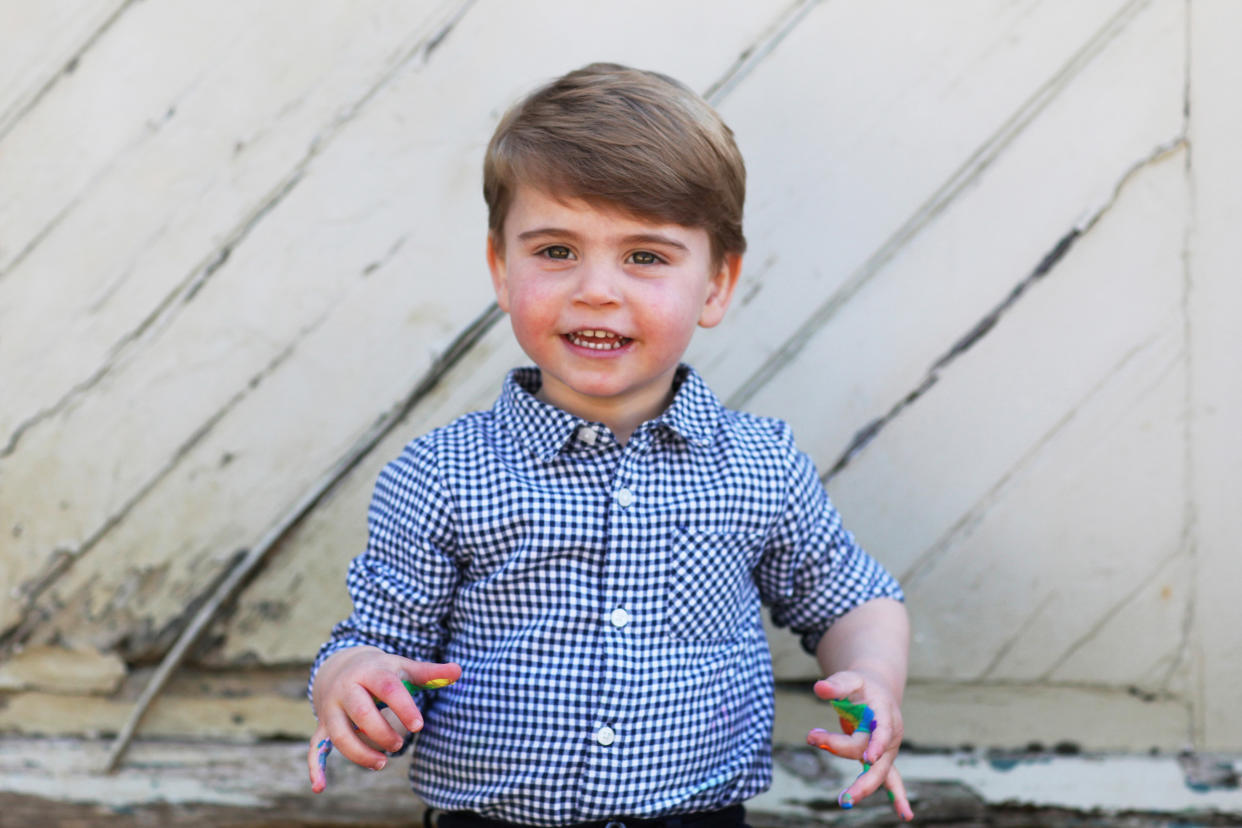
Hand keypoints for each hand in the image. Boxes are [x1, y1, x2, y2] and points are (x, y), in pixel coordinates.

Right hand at [307, 646, 460, 792]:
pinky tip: (320, 787)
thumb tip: (459, 671)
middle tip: (399, 745)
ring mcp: (332, 708)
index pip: (387, 688)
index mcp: (370, 671)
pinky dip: (316, 768)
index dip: (404, 707)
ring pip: (341, 734)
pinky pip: (316, 747)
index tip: (419, 726)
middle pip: (361, 712)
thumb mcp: (403, 667)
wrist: (341, 665)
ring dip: (360, 753)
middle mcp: (347, 689)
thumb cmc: (381, 671)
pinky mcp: (324, 725)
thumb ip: (430, 673)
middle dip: (382, 732)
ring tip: (382, 763)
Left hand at [806, 670, 913, 820]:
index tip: (868, 756)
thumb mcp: (849, 678)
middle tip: (841, 787)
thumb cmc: (860, 685)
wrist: (876, 689)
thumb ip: (836, 684)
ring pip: (881, 772)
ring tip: (845, 800)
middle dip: (860, 772)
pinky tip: (905, 816)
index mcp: (884, 713)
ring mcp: (888, 749)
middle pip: (877, 757)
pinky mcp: (882, 759)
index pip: (882, 730)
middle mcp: (890, 734)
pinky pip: (892, 780)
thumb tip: (818, 688)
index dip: (877, 743)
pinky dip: (898, 797)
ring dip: (865, 787)